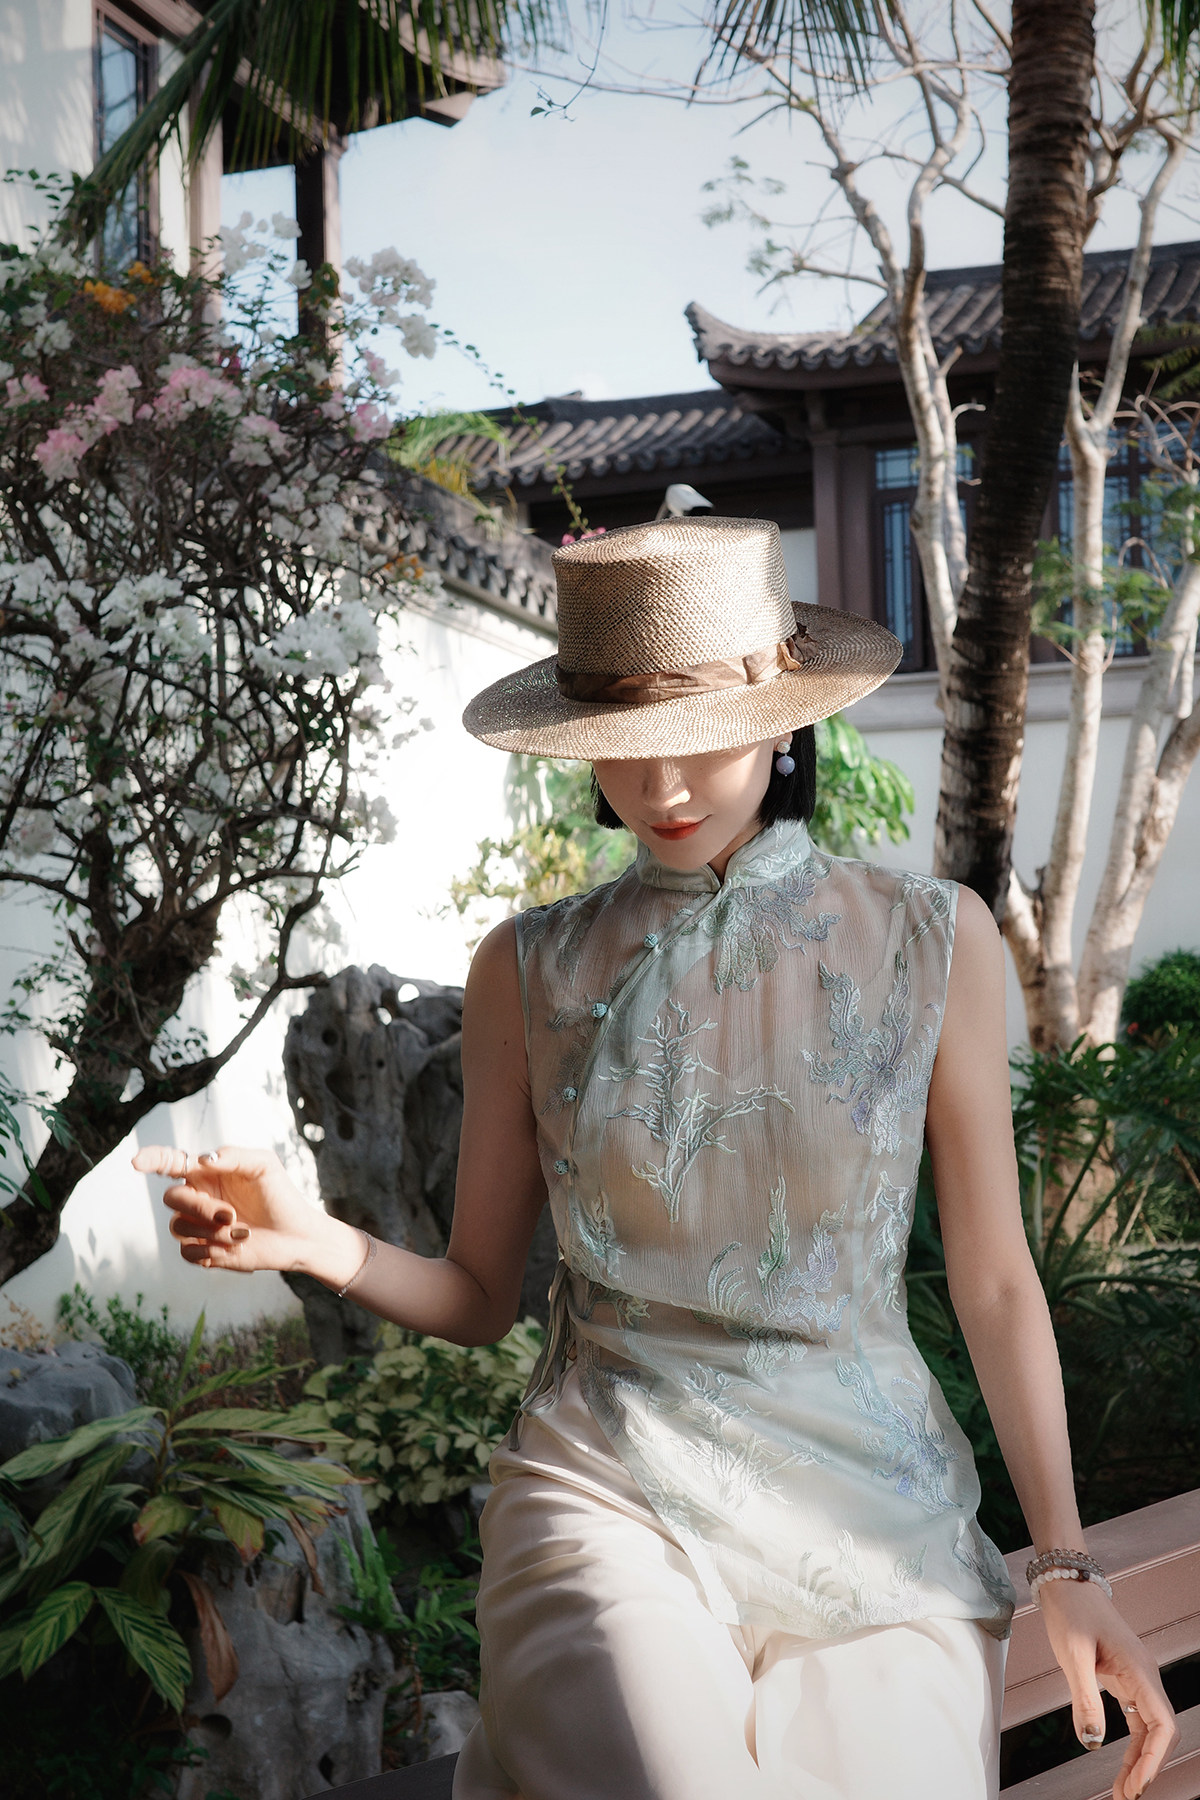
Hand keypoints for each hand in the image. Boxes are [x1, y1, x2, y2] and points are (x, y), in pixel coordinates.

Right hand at [132, 1144, 360, 1286]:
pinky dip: (211, 1251)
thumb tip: (202, 1159)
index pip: (170, 1163)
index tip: (137, 1162)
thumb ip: (233, 1155)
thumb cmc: (280, 1195)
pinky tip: (236, 1248)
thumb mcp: (263, 1165)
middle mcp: (197, 1198)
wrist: (295, 1235)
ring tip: (242, 1233)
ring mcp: (198, 1226)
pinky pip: (187, 1252)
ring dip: (211, 1232)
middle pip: (172, 1198)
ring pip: (178, 1227)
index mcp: (206, 1173)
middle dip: (200, 1208)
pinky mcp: (203, 1251)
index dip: (151, 1160)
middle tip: (230, 1215)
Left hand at [1038, 1577, 1177, 1797]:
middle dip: (1147, 1767)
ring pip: (1149, 1730)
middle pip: (1161, 1732)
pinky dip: (1131, 1746)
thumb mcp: (1073, 1654)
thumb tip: (1091, 1743)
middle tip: (1125, 1797)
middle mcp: (1144, 1676)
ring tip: (1122, 1792)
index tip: (1137, 1786)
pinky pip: (1136, 1720)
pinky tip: (1121, 1767)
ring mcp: (1136, 1679)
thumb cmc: (1070, 1611)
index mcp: (1139, 1670)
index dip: (1153, 1759)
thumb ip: (1084, 1698)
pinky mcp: (1123, 1680)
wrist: (1066, 1582)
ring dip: (1139, 1762)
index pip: (1162, 1724)